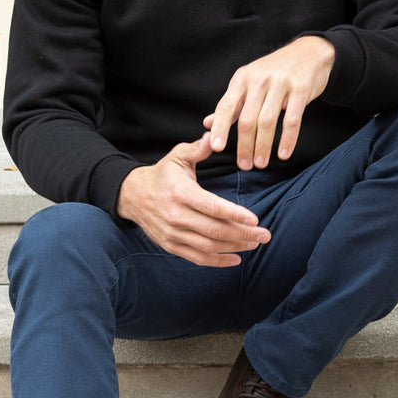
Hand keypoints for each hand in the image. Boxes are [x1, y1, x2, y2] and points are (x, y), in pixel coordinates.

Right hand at [116, 134, 270, 266]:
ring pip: (208, 246)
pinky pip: (197, 258)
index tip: (254, 219)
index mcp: (180, 193)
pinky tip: (236, 259)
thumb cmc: (162, 174)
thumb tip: (214, 136)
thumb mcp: (177, 156)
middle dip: (243, 234)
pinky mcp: (171, 245)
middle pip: (214, 230)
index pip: (211, 207)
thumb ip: (198, 148)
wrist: (133, 195)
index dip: (234, 214)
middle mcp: (176, 216)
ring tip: (255, 243)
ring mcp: (172, 234)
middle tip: (265, 235)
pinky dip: (218, 261)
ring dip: (235, 247)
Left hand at [203, 35, 334, 169]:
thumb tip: (208, 123)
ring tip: (260, 163)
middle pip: (247, 119)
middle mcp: (259, 80)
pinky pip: (292, 119)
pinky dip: (287, 139)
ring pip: (267, 121)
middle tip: (244, 165)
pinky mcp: (300, 89)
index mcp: (242, 79)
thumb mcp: (248, 81)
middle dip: (244, 145)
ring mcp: (280, 84)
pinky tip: (283, 154)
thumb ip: (231, 104)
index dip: (220, 128)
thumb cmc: (274, 71)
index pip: (226, 106)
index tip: (215, 148)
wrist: (308, 52)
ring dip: (263, 146)